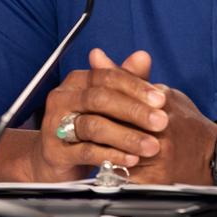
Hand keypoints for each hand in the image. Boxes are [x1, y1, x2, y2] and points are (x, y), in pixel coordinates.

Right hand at [27, 49, 167, 182]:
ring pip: (94, 126)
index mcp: (77, 81)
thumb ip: (126, 81)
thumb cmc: (87, 126)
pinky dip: (112, 155)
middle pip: (100, 98)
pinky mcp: (55, 152)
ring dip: (127, 136)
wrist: (56, 160)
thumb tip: (143, 56)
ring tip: (151, 145)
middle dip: (134, 111)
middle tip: (162, 122)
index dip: (136, 86)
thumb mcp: (109, 104)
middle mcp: (62, 98)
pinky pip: (86, 152)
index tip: (161, 99)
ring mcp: (54, 125)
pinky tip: (132, 160)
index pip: (107, 76)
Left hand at [90, 49, 216, 185]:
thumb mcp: (162, 93)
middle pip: (112, 128)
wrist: (212, 155)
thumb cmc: (186, 123)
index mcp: (160, 106)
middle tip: (74, 126)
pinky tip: (98, 167)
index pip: (116, 100)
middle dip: (92, 127)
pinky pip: (122, 177)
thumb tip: (96, 56)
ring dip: (97, 150)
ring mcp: (157, 159)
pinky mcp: (153, 182)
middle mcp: (160, 132)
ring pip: (114, 154)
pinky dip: (109, 172)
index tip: (81, 104)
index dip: (95, 103)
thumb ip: (126, 76)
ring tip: (83, 146)